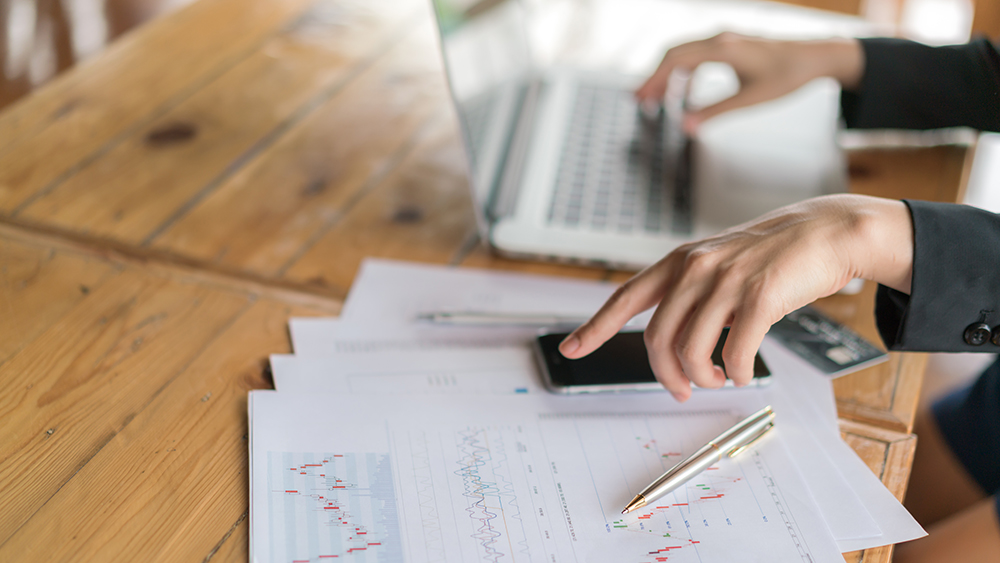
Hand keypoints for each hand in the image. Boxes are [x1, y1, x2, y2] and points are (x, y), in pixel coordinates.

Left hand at [559, 195, 912, 400]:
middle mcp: (695, 269)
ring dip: (702, 377)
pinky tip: (741, 371)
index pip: (625, 297)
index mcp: (680, 262)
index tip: (572, 348)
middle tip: (681, 390)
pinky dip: (735, 373)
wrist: (825, 231)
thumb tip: (673, 343)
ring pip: (691, 350)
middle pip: (658, 339)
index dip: (595, 327)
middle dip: (666, 375)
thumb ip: (690, 293)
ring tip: (716, 378)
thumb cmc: (771, 254)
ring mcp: (726, 281)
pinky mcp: (759, 297)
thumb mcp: (718, 263)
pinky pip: (734, 353)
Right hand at [636, 33, 863, 132]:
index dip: (653, 80)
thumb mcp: (751, 99)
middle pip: (673, 54)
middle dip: (654, 78)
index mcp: (722, 49)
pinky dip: (684, 72)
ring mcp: (724, 38)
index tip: (639, 98)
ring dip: (668, 75)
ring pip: (683, 53)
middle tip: (640, 101)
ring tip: (657, 99)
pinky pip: (697, 55)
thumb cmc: (787, 76)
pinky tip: (684, 92)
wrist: (815, 57)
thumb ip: (715, 112)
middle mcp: (720, 38)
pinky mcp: (730, 43)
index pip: (675, 60)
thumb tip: (686, 126)